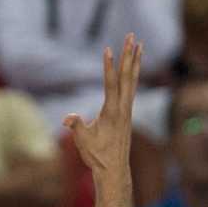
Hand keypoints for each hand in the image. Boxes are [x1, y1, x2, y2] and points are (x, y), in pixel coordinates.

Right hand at [64, 37, 140, 177]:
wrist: (114, 170)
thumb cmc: (97, 155)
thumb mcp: (83, 141)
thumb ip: (76, 127)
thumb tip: (67, 118)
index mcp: (112, 112)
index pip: (111, 84)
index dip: (109, 67)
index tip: (108, 50)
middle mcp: (123, 108)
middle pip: (127, 76)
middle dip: (128, 55)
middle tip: (131, 36)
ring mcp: (127, 110)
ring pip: (132, 80)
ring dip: (135, 61)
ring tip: (139, 44)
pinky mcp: (127, 113)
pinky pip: (131, 88)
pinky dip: (133, 74)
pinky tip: (135, 67)